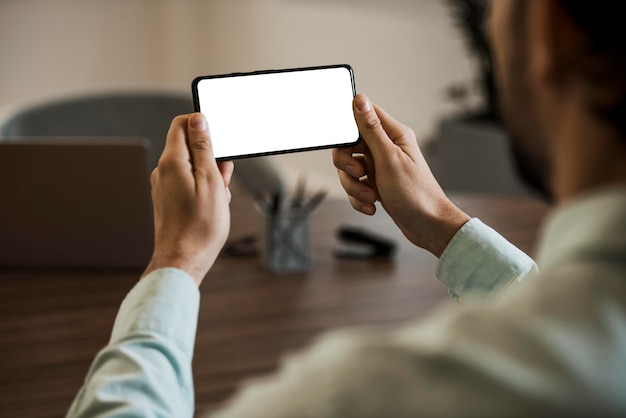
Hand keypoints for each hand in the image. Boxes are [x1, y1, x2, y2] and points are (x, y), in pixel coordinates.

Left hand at [142, 113, 233, 284]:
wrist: (182, 261)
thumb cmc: (200, 226)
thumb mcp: (211, 180)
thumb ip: (203, 147)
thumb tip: (198, 120)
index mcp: (172, 161)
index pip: (183, 124)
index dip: (203, 125)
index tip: (220, 139)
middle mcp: (163, 171)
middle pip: (191, 148)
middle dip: (212, 158)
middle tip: (224, 180)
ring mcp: (164, 186)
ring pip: (193, 168)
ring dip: (211, 177)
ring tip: (218, 200)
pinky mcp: (169, 200)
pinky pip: (190, 184)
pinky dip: (204, 190)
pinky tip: (212, 208)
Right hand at [333, 94, 469, 256]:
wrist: (427, 225)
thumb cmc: (416, 193)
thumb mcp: (389, 158)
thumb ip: (371, 129)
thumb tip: (360, 100)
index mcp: (393, 135)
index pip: (363, 116)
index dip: (348, 128)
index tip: (346, 145)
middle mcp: (386, 148)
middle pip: (349, 146)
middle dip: (347, 165)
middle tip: (359, 174)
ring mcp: (380, 167)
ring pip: (349, 169)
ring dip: (354, 186)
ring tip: (370, 196)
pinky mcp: (376, 184)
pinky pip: (355, 186)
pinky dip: (359, 198)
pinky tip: (372, 205)